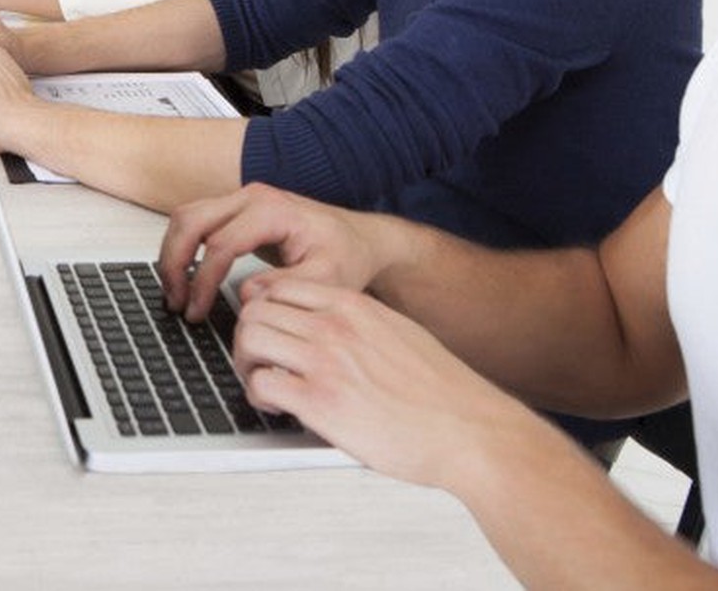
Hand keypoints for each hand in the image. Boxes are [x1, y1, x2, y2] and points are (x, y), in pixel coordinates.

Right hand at [158, 183, 385, 321]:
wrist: (359, 239)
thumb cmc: (346, 255)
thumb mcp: (328, 279)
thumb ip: (288, 288)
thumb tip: (246, 295)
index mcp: (273, 211)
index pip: (220, 243)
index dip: (202, 282)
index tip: (197, 311)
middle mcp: (252, 196)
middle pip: (190, 219)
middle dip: (174, 263)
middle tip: (175, 301)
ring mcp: (241, 198)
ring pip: (185, 217)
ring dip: (172, 254)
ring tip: (175, 293)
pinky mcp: (236, 209)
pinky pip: (195, 221)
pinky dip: (183, 248)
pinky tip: (185, 278)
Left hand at [231, 277, 535, 490]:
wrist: (471, 431)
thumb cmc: (442, 392)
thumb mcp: (399, 332)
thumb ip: (360, 322)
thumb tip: (329, 321)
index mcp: (354, 307)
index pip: (279, 286)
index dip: (262, 309)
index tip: (267, 329)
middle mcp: (335, 327)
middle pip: (255, 310)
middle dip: (246, 335)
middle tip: (256, 359)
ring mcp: (327, 362)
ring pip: (250, 340)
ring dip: (246, 363)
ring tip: (263, 382)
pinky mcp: (321, 403)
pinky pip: (261, 384)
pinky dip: (257, 396)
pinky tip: (277, 407)